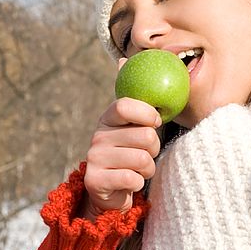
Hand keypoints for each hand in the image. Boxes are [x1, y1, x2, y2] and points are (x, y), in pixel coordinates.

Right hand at [78, 60, 162, 220]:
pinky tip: (131, 181)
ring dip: (148, 168)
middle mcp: (97, 136)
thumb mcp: (132, 124)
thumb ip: (134, 99)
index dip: (146, 113)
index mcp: (107, 118)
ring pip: (141, 159)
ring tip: (140, 169)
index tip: (156, 120)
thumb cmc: (129, 152)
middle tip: (148, 152)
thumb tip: (124, 58)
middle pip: (143, 135)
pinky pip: (132, 178)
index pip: (124, 105)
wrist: (111, 191)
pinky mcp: (95, 180)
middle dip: (154, 147)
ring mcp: (94, 158)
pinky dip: (138, 182)